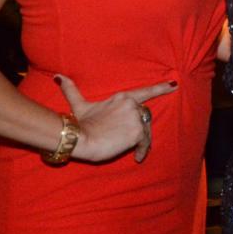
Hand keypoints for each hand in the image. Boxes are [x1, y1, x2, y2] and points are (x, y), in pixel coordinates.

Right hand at [55, 74, 176, 162]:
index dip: (161, 88)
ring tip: (132, 150)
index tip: (174, 84)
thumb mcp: (78, 105)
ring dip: (141, 141)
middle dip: (140, 129)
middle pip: (144, 118)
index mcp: (122, 97)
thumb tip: (57, 76)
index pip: (146, 91)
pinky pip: (145, 142)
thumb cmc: (80, 123)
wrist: (81, 138)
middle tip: (128, 140)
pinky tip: (136, 156)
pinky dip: (142, 150)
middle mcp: (132, 105)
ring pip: (146, 131)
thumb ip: (72, 90)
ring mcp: (136, 118)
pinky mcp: (138, 132)